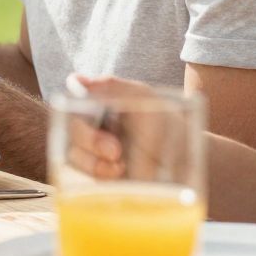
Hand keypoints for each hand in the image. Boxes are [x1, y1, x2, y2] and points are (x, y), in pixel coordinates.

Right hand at [61, 75, 179, 182]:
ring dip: (93, 161)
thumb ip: (112, 87)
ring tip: (121, 163)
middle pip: (68, 129)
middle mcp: (94, 125)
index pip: (71, 101)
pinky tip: (119, 173)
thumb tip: (75, 80)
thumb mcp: (145, 99)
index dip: (71, 108)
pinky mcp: (98, 174)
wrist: (186, 163)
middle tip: (115, 150)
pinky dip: (99, 174)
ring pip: (71, 154)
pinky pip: (82, 175)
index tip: (89, 114)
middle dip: (88, 140)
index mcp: (101, 103)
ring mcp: (94, 152)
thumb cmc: (168, 126)